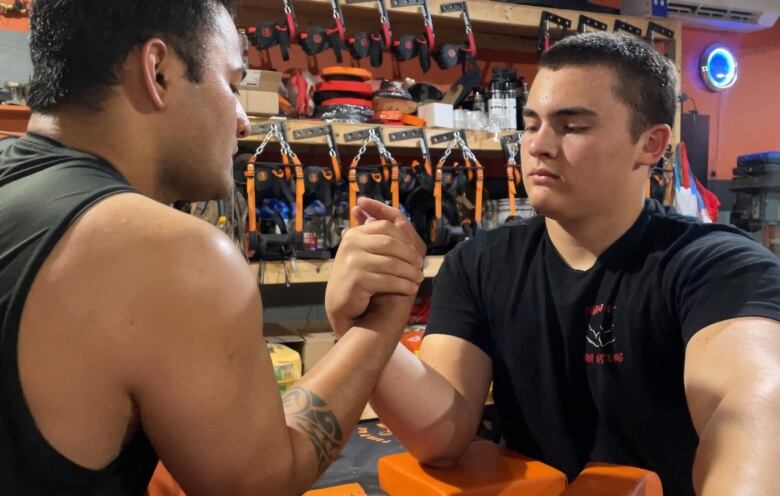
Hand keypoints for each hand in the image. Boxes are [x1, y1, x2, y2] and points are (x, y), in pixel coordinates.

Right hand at [326, 198, 426, 336]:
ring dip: (409, 272)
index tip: (415, 250)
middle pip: (390, 242)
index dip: (404, 236)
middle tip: (421, 265)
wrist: (341, 305)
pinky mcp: (357, 279)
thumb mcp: (367, 254)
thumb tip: (401, 219)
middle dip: (409, 254)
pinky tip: (410, 289)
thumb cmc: (358, 279)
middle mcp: (351, 243)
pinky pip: (388, 280)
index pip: (385, 226)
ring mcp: (353, 260)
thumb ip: (379, 238)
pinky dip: (403, 285)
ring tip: (418, 279)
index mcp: (354, 234)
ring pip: (392, 263)